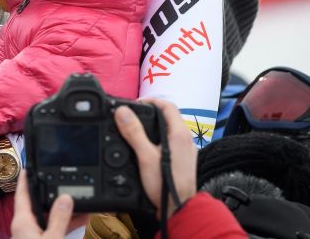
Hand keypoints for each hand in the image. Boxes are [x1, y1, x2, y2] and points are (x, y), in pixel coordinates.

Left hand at [10, 171, 73, 237]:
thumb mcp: (52, 238)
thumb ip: (58, 219)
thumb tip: (65, 198)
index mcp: (22, 222)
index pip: (21, 194)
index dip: (24, 180)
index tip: (27, 168)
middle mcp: (24, 227)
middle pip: (37, 204)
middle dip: (50, 194)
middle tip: (60, 181)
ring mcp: (31, 235)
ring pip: (47, 218)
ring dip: (61, 211)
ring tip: (78, 202)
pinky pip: (51, 229)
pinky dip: (63, 224)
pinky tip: (79, 220)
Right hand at [114, 99, 197, 217]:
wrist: (179, 209)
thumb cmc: (165, 184)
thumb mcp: (145, 157)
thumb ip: (134, 133)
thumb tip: (122, 111)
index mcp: (179, 134)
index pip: (168, 105)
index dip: (151, 100)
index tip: (136, 104)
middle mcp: (186, 139)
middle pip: (169, 117)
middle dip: (150, 113)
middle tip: (133, 116)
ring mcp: (187, 151)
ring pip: (170, 130)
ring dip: (155, 126)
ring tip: (137, 130)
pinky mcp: (184, 161)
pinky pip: (172, 142)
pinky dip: (159, 138)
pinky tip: (148, 148)